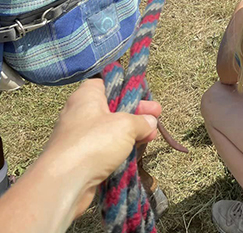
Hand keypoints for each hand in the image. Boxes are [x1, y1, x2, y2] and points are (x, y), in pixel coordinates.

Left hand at [43, 79, 160, 216]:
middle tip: (156, 117)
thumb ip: (142, 121)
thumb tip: (151, 122)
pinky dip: (120, 150)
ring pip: (110, 130)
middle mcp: (80, 113)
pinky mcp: (81, 158)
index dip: (127, 88)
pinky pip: (104, 149)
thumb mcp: (126, 124)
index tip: (144, 96)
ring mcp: (79, 137)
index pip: (107, 83)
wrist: (64, 182)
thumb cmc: (94, 142)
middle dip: (136, 113)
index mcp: (86, 96)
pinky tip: (135, 153)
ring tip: (150, 137)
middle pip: (113, 107)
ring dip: (131, 133)